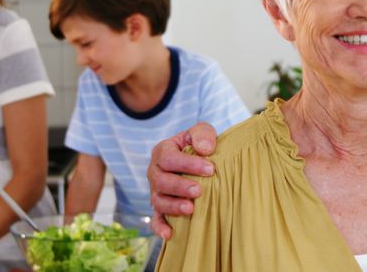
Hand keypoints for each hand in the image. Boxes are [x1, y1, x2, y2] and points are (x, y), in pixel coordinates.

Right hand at [147, 122, 218, 238]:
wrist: (199, 160)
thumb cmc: (200, 145)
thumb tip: (205, 150)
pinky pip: (155, 219)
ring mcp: (157, 192)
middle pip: (161, 181)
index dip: (188, 164)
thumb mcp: (202, 132)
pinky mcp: (161, 208)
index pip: (169, 158)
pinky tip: (169, 234)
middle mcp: (155, 172)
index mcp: (162, 152)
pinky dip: (160, 227)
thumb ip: (202, 134)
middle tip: (199, 190)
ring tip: (191, 209)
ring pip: (158, 201)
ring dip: (173, 206)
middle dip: (180, 186)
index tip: (210, 169)